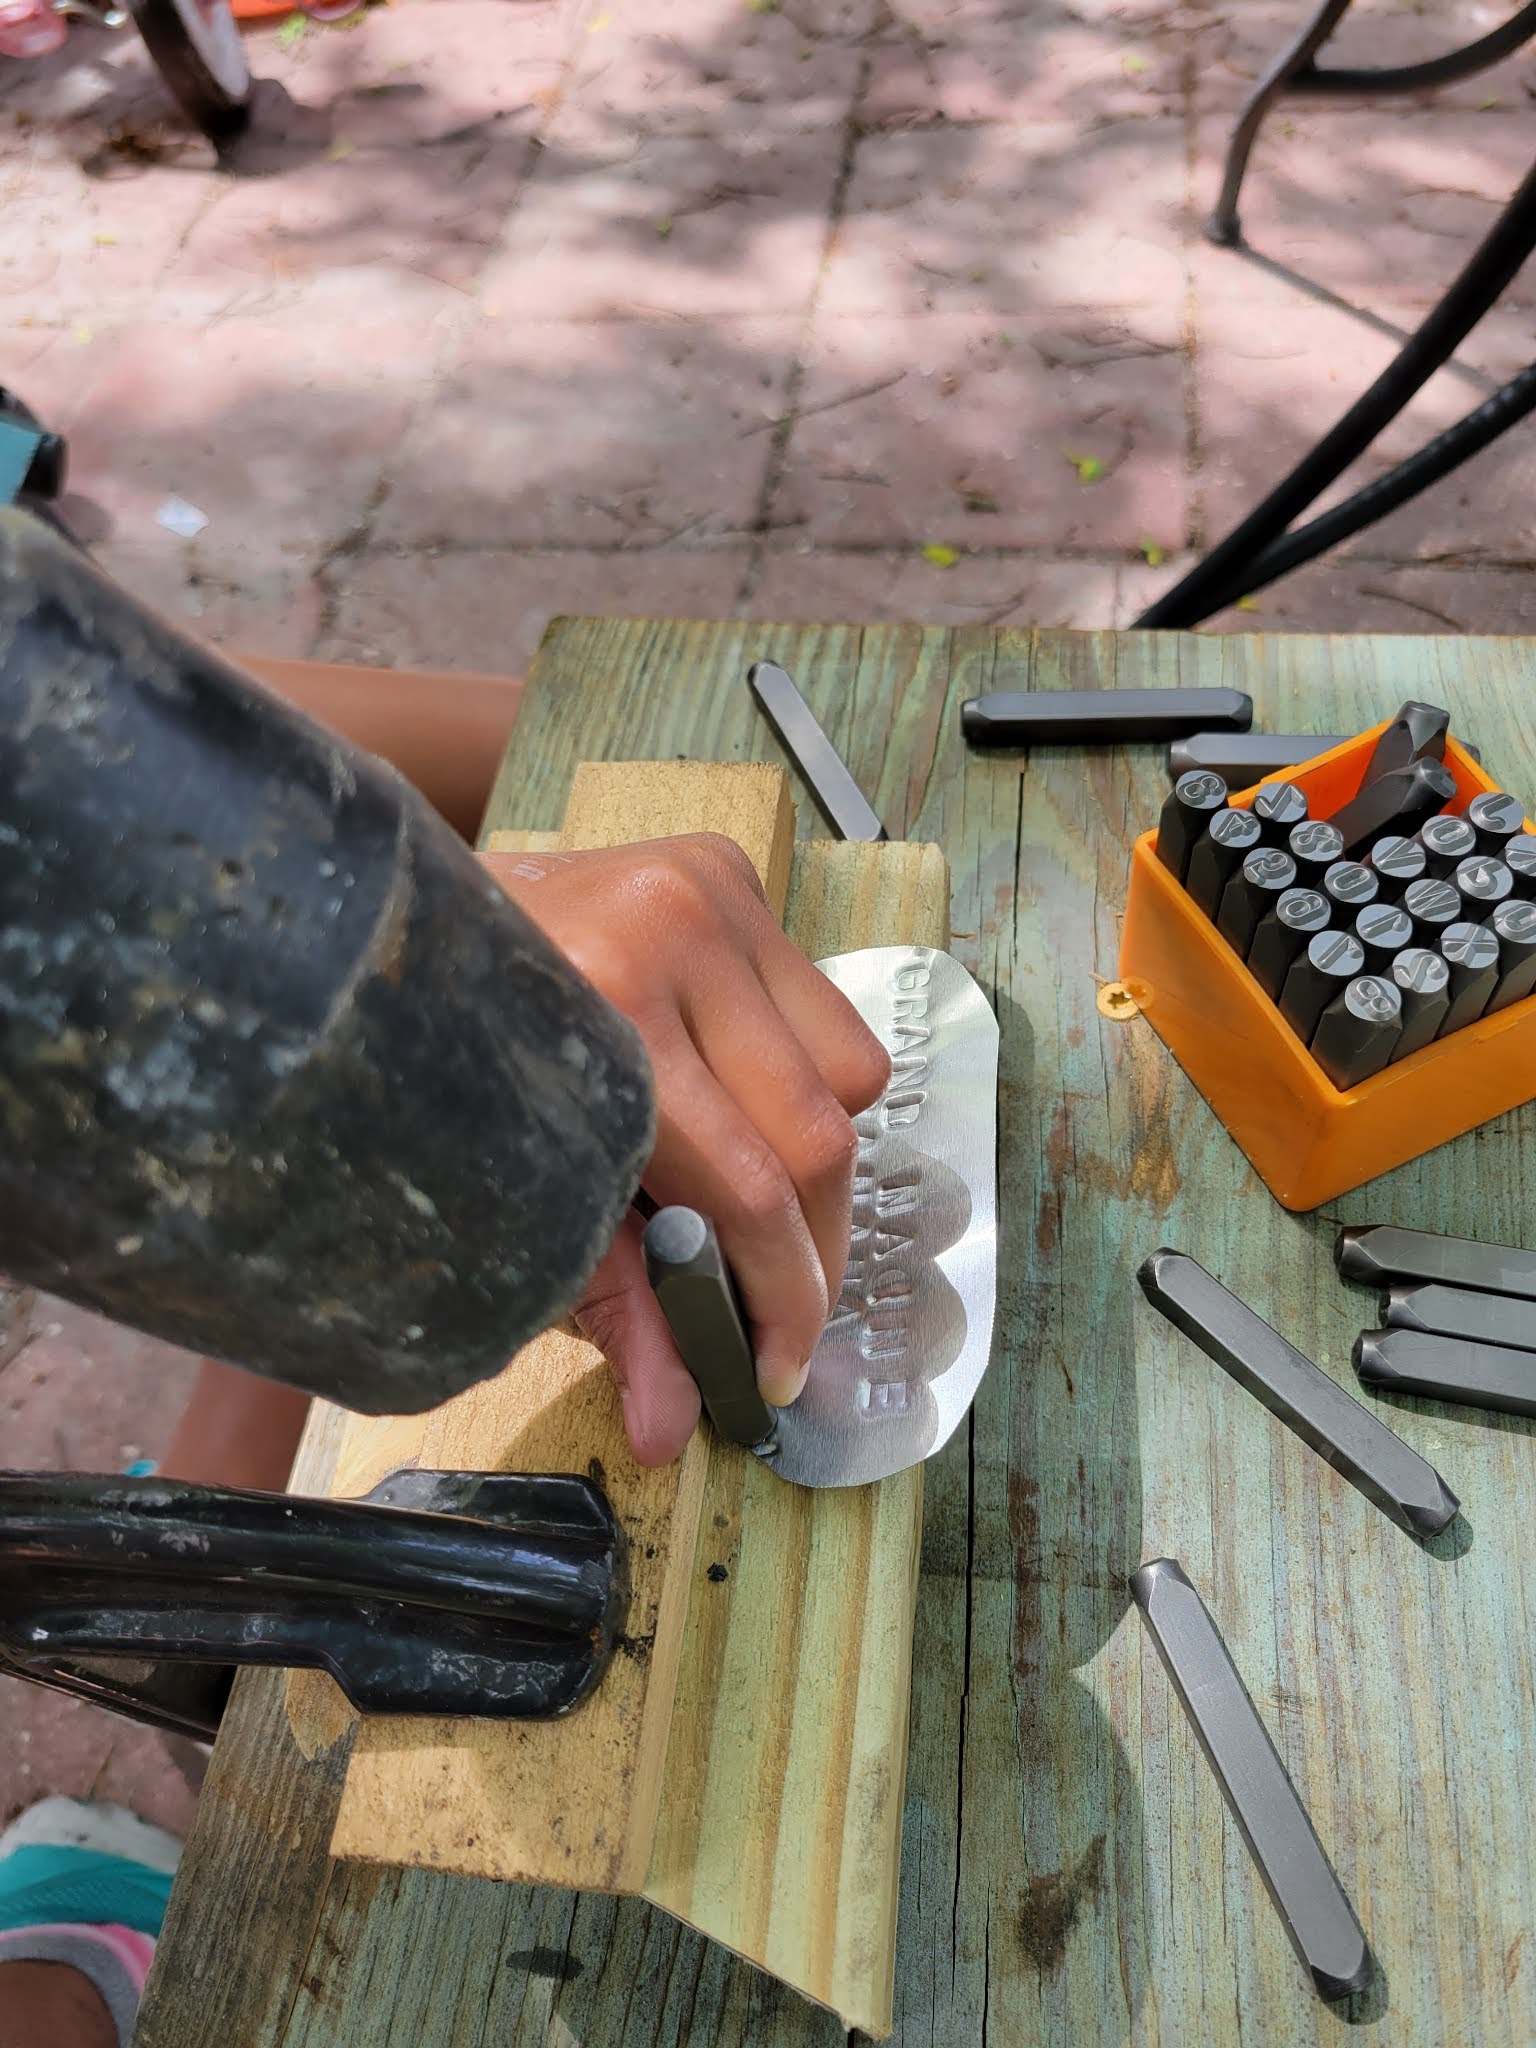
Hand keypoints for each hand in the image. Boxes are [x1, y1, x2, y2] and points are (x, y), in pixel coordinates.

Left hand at [480, 835, 889, 1466]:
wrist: (379, 918)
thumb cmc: (442, 1071)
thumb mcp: (524, 1201)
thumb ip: (615, 1312)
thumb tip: (671, 1431)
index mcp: (602, 1017)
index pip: (751, 1188)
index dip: (784, 1297)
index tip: (778, 1369)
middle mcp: (667, 934)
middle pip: (819, 1135)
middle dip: (814, 1250)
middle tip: (784, 1310)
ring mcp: (704, 888)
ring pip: (850, 1071)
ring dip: (818, 1157)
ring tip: (757, 1199)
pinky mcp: (723, 863)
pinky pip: (829, 1008)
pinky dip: (806, 1076)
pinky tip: (741, 1098)